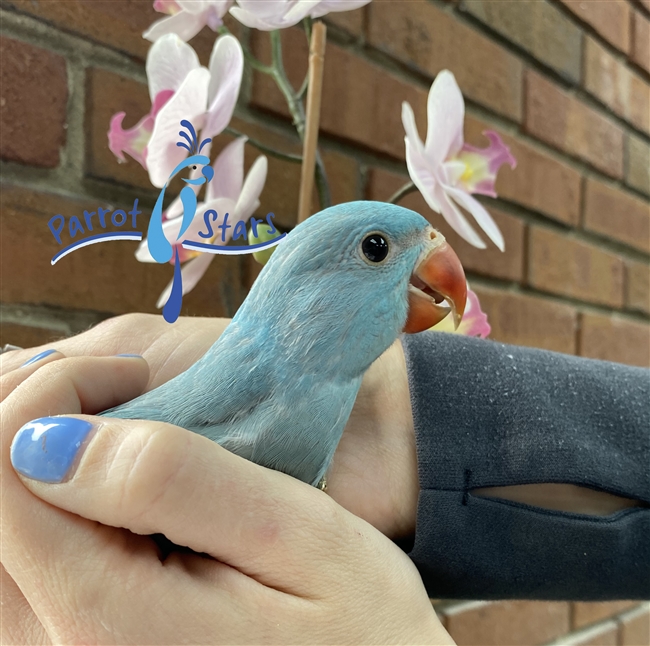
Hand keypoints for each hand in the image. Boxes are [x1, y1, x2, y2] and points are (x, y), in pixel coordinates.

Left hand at [1, 354, 451, 644]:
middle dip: (29, 412)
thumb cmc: (355, 621)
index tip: (132, 375)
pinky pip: (14, 558)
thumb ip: (176, 483)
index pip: (3, 473)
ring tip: (103, 419)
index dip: (52, 394)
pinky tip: (91, 472)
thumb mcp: (295, 534)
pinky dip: (36, 494)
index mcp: (106, 622)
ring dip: (27, 449)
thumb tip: (50, 439)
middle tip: (114, 386)